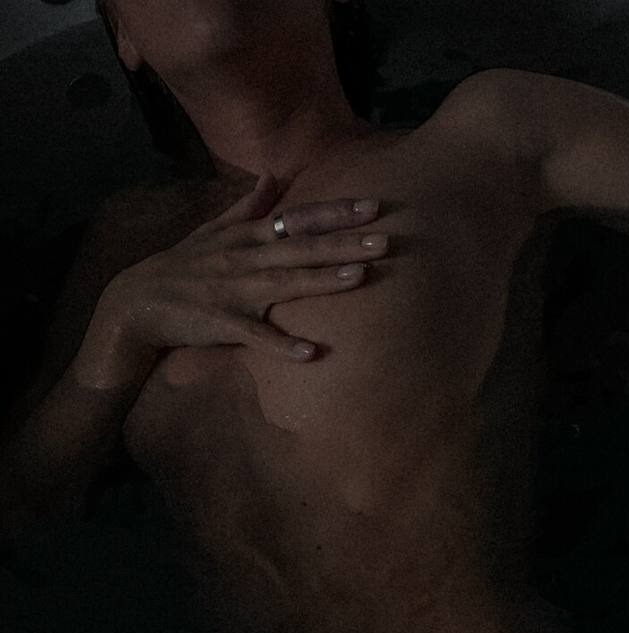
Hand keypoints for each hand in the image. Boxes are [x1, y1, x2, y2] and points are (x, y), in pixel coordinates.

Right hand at [102, 173, 387, 363]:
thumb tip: (270, 175)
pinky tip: (311, 353)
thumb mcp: (211, 231)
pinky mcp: (222, 324)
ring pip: (285, 284)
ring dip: (323, 281)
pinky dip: (282, 345)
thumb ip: (245, 206)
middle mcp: (245, 258)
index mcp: (246, 236)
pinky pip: (256, 337)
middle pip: (301, 248)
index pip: (298, 219)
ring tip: (361, 277)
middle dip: (343, 243)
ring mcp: (234, 291)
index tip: (372, 205)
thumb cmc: (180, 268)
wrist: (136, 304)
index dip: (335, 212)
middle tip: (386, 239)